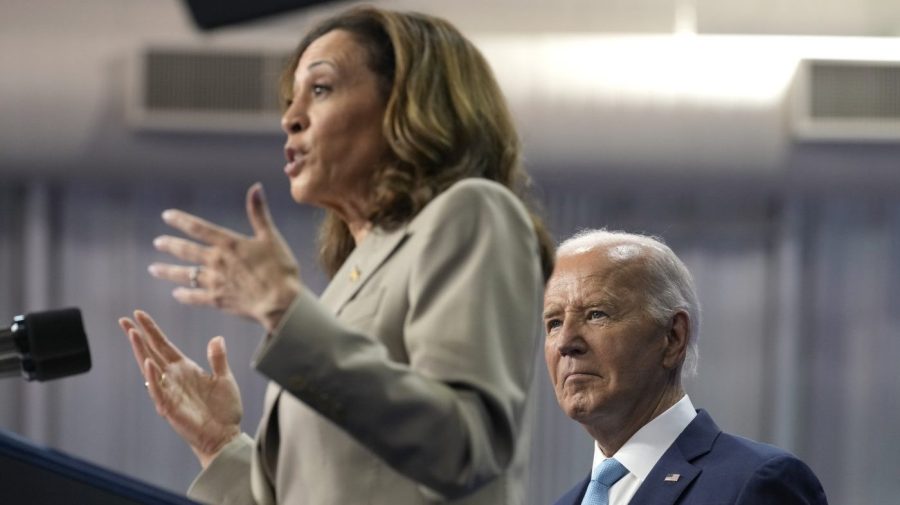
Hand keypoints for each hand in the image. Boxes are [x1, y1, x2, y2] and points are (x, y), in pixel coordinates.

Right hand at [120, 310, 242, 467]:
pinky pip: (158, 390)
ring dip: (141, 351)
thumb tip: (217, 338)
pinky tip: (148, 363)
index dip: (152, 330)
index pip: (163, 345)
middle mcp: (173, 378)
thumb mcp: (224, 378)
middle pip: (151, 352)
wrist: (224, 436)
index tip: (139, 314)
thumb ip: (218, 359)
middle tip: (123, 319)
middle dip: (138, 336)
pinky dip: (153, 377)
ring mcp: (169, 392)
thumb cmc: (223, 410)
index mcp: (185, 369)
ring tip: (132, 334)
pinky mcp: (169, 407)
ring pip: (150, 368)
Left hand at [149, 183, 300, 331]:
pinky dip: (184, 295)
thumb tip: (256, 187)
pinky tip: (176, 294)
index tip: (166, 216)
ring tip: (154, 269)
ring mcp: (215, 282)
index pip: (199, 228)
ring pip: (185, 274)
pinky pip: (195, 297)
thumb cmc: (280, 268)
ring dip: (168, 271)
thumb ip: (259, 213)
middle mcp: (217, 261)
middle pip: (187, 251)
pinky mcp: (218, 300)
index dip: (181, 221)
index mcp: (229, 244)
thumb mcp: (271, 237)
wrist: (280, 301)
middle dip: (170, 245)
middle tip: (157, 243)